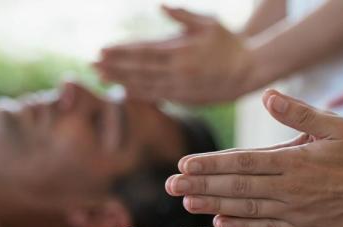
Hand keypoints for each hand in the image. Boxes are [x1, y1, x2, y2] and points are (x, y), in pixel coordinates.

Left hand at [94, 6, 255, 104]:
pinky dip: (140, 95)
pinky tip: (125, 91)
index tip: (101, 50)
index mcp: (182, 52)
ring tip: (102, 77)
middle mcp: (179, 73)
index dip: (121, 52)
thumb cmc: (229, 42)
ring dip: (121, 81)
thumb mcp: (209, 22)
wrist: (250, 71)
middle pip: (139, 70)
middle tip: (92, 64)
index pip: (144, 52)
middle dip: (114, 67)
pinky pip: (158, 97)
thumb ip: (182, 16)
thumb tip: (160, 6)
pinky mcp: (186, 100)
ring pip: (145, 86)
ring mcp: (182, 89)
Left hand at [167, 90, 342, 226]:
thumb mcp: (335, 125)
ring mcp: (296, 212)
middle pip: (237, 187)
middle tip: (170, 185)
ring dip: (213, 205)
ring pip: (247, 210)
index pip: (243, 162)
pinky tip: (219, 223)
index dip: (211, 164)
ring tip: (186, 203)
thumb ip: (299, 113)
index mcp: (295, 161)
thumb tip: (269, 96)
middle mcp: (291, 189)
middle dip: (201, 185)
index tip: (184, 164)